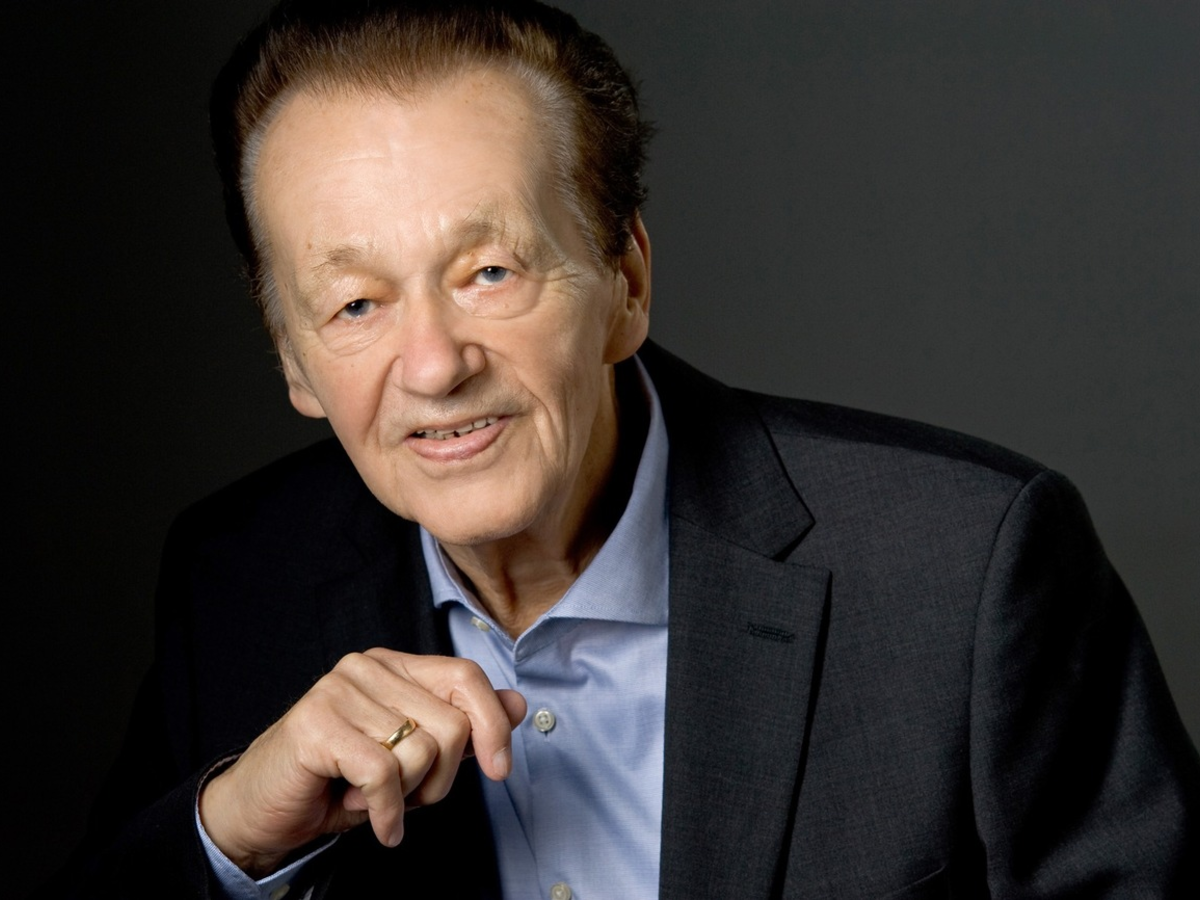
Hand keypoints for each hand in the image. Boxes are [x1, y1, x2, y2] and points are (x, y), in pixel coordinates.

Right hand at [197, 649, 525, 876]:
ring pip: (420, 751)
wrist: (261, 811)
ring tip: (375, 799)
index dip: (493, 724)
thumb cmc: (336, 782)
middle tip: (408, 797)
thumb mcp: (412, 758)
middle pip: (451, 723)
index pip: (465, 676)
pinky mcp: (316, 724)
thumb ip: (463, 729)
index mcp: (393, 666)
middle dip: (442, 779)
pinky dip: (386, 812)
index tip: (500, 770)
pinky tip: (373, 821)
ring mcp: (338, 690)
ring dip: (408, 797)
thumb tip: (518, 704)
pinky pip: (383, 774)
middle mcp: (367, 667)